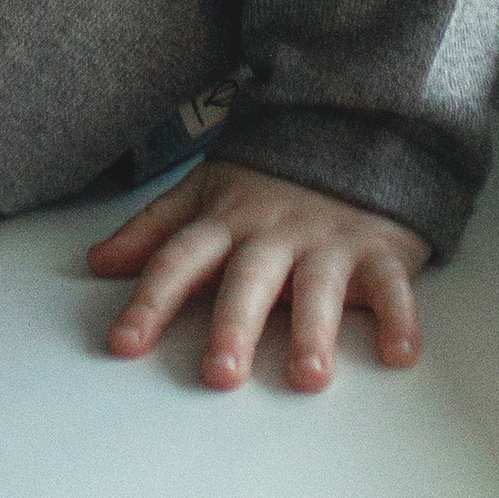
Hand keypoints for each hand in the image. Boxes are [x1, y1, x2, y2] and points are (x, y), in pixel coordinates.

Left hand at [88, 161, 427, 391]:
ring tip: (307, 374)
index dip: (150, 300)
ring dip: (313, 329)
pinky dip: (400, 316)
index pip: (180, 259)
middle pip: (249, 278)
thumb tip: (98, 262)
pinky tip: (399, 352)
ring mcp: (329, 240)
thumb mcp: (206, 191)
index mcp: (227, 220)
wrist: (350, 123)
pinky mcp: (380, 249)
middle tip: (219, 373)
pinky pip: (391, 283)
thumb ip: (155, 230)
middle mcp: (274, 232)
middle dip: (233, 324)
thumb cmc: (269, 177)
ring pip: (319, 285)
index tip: (123, 345)